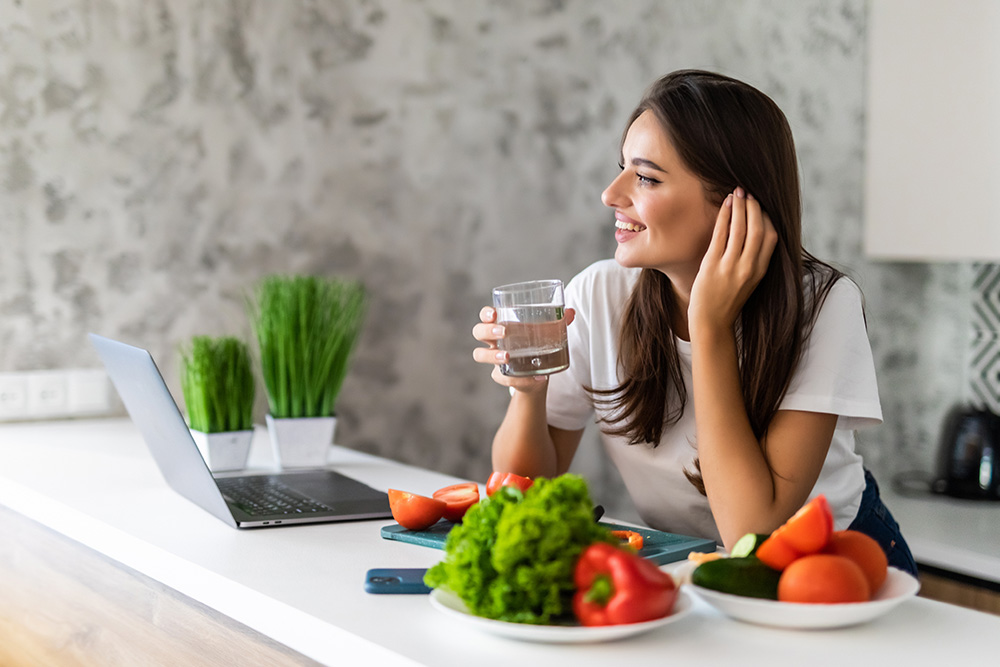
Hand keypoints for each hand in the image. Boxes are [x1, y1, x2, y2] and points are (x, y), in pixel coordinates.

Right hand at [472, 306, 575, 392]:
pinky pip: (499, 377)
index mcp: (501, 325)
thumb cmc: (538, 347)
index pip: (486, 315)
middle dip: (487, 330)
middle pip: (478, 332)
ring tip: (506, 357)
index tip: (494, 313)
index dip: (486, 313)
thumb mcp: (547, 334)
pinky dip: (513, 379)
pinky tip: (530, 378)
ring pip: (479, 354)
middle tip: (503, 332)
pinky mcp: (500, 375)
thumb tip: (571, 312)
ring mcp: (494, 358)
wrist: (537, 375)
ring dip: (491, 355)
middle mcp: (494, 341)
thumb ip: (558, 323)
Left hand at [689, 187, 777, 335]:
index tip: (761, 204)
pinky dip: (724, 216)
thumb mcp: (748, 281)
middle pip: (758, 229)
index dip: (767, 217)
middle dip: (754, 207)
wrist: (711, 322)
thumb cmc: (726, 301)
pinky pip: (721, 234)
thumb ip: (753, 261)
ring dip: (740, 207)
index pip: (772, 237)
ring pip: (741, 229)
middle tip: (748, 192)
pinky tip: (725, 204)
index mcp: (760, 271)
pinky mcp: (713, 265)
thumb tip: (755, 237)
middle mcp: (749, 267)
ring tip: (736, 192)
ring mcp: (731, 266)